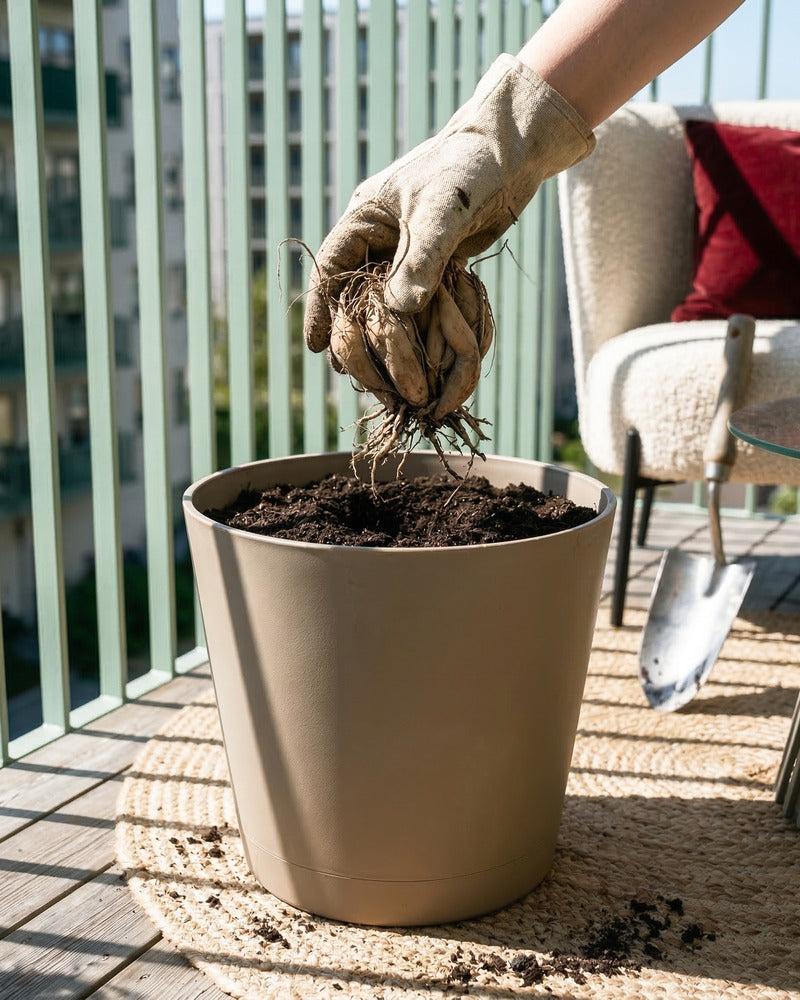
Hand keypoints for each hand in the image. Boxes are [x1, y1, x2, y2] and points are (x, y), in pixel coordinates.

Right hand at [304, 54, 593, 353]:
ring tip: (381, 375)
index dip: (320, 308)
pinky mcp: (437, 265)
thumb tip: (399, 309)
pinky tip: (419, 358)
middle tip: (349, 372)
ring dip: (386, 337)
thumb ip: (422, 258)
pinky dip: (418, 329)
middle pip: (355, 294)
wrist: (513, 153)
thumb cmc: (471, 168)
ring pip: (387, 304)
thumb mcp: (443, 211)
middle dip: (352, 333)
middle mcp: (381, 239)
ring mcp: (408, 254)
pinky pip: (420, 304)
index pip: (331, 268)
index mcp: (366, 219)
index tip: (316, 345)